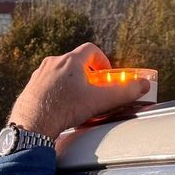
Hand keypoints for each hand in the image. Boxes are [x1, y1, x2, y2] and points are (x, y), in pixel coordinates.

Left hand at [8, 43, 150, 141]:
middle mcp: (52, 63)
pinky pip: (47, 84)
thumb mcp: (99, 101)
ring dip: (71, 82)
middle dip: (87, 73)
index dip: (102, 59)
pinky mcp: (30, 88)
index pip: (90, 49)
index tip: (106, 73)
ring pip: (59, 73)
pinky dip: (56, 91)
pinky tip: (60, 107)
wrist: (31, 124)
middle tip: (93, 88)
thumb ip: (124, 92)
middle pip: (74, 61)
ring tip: (77, 99)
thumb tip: (144, 85)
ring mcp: (38, 75)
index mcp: (70, 60)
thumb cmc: (64, 109)